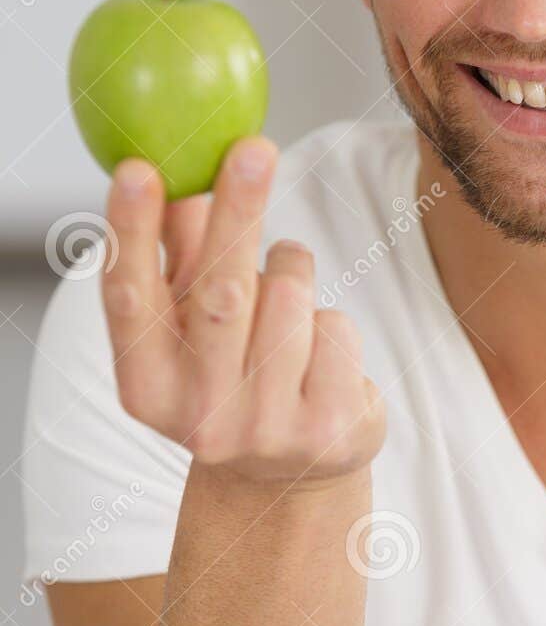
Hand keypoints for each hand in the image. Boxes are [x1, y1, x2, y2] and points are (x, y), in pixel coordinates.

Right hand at [101, 138, 384, 482]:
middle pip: (221, 293)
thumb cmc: (231, 373)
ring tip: (286, 289)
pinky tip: (318, 352)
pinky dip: (331, 320)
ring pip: (290, 300)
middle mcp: (200, 418)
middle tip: (254, 149)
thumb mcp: (191, 323)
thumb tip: (181, 177)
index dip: (131, 233)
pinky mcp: (328, 431)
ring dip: (293, 269)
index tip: (138, 170)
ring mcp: (267, 430)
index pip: (129, 299)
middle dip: (238, 212)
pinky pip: (335, 329)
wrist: (288, 475)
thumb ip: (180, 256)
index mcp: (146, 387)